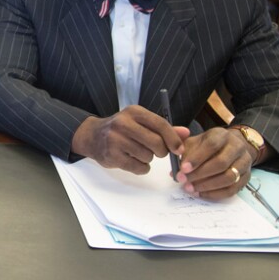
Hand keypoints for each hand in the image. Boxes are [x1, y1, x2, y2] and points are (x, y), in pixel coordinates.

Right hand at [71, 105, 188, 174]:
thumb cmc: (122, 129)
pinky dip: (141, 168)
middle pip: (156, 143)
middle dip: (161, 151)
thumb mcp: (141, 122)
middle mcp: (123, 123)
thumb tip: (186, 133)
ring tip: (138, 153)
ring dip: (148, 159)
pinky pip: (138, 167)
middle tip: (158, 152)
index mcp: (134, 112)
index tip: (179, 149)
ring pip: (148, 156)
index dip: (173, 139)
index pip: (160, 124)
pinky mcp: (112, 155)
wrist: (92, 136)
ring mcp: (115, 140)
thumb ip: (163, 128)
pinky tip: (133, 161)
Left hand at [175, 127, 256, 199]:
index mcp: (222, 135)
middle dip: (200, 174)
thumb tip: (174, 170)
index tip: (183, 169)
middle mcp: (237, 147)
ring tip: (190, 188)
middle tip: (184, 181)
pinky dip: (215, 194)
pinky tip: (201, 193)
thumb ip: (183, 151)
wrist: (231, 147)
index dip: (197, 158)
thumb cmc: (208, 146)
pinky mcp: (246, 177)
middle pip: (221, 163)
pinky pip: (233, 189)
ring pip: (229, 178)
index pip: (211, 145)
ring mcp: (244, 162)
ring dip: (207, 186)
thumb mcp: (195, 142)